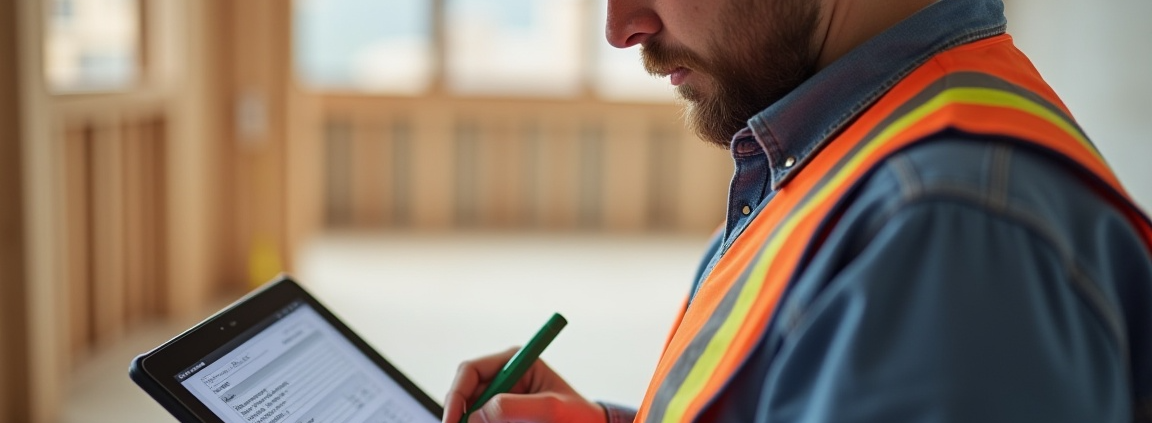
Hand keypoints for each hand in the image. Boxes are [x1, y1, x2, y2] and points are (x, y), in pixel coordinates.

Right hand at [443, 347, 605, 422]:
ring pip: (472, 415)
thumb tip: (476, 414)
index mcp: (514, 362)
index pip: (471, 371)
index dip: (456, 394)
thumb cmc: (577, 416)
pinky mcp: (502, 418)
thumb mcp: (550, 410)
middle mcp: (503, 378)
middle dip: (462, 416)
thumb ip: (514, 408)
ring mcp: (502, 399)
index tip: (452, 420)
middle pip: (465, 395)